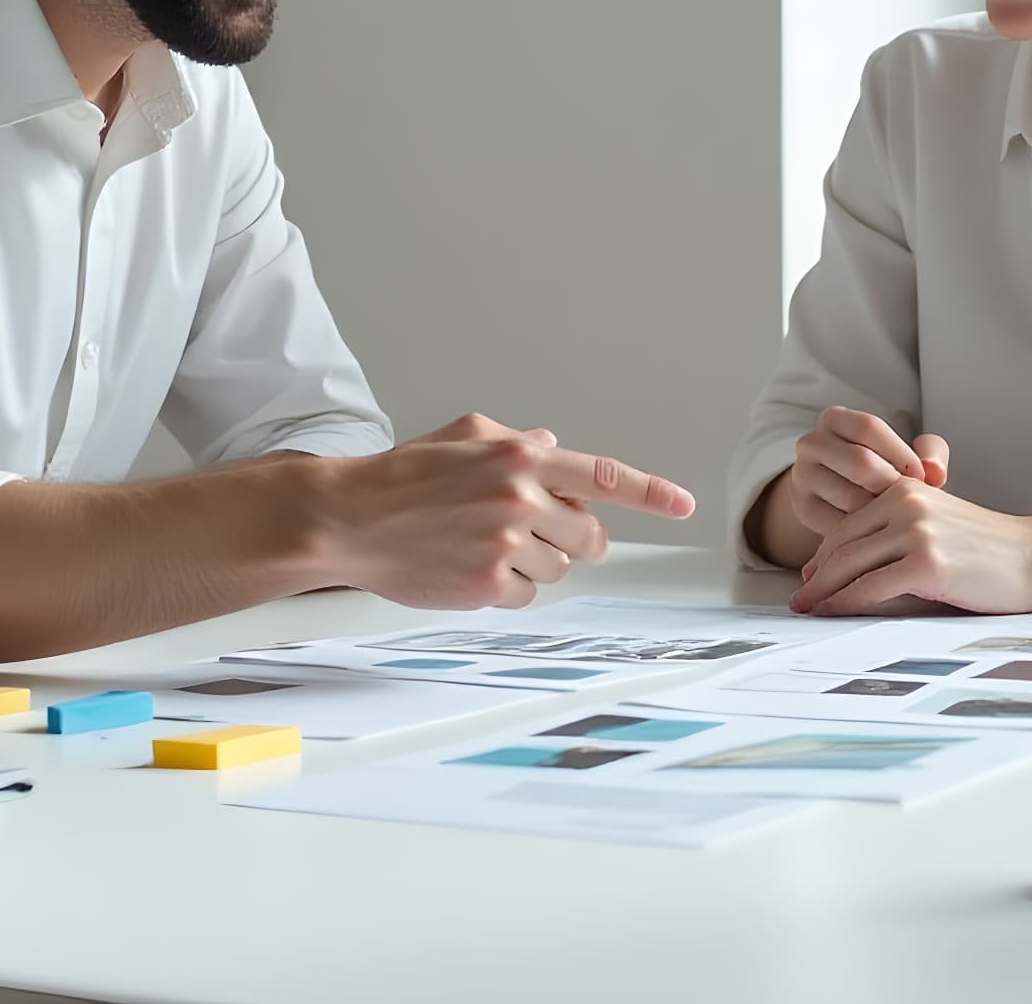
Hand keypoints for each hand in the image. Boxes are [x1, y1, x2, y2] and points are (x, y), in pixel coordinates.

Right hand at [312, 414, 695, 608]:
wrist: (348, 517)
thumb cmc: (402, 476)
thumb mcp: (463, 435)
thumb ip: (515, 440)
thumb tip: (554, 445)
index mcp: (519, 457)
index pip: (601, 476)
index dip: (649, 492)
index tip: (683, 505)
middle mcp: (518, 498)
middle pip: (587, 536)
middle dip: (571, 539)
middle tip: (531, 532)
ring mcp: (503, 544)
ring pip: (557, 569)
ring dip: (531, 562)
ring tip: (479, 544)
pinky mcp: (485, 585)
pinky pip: (525, 595)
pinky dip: (504, 587)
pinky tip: (467, 567)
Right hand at [787, 407, 948, 539]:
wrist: (849, 501)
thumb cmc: (886, 472)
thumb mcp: (909, 456)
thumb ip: (931, 454)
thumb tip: (935, 471)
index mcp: (835, 419)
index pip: (869, 428)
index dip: (900, 453)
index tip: (922, 476)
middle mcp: (811, 443)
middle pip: (858, 462)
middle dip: (890, 486)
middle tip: (907, 501)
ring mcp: (802, 476)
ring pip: (850, 497)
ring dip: (880, 512)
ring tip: (894, 515)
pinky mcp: (803, 508)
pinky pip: (840, 524)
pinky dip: (865, 531)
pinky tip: (878, 530)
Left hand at [790, 443, 1031, 615]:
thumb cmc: (990, 549)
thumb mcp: (938, 524)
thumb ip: (898, 532)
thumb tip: (852, 564)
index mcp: (904, 491)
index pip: (850, 524)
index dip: (825, 553)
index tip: (811, 575)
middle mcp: (905, 504)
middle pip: (843, 543)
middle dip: (817, 574)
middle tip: (800, 597)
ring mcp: (915, 532)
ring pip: (850, 565)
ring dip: (823, 591)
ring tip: (807, 608)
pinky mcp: (926, 563)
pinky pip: (871, 588)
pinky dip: (846, 603)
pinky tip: (834, 614)